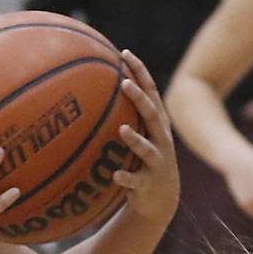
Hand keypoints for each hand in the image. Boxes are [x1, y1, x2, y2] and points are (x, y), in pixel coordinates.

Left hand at [109, 50, 178, 228]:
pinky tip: (115, 175)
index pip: (150, 92)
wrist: (161, 200)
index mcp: (156, 125)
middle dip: (140, 98)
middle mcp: (160, 140)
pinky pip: (136, 181)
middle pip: (152, 114)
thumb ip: (123, 115)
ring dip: (135, 139)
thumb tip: (91, 89)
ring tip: (122, 129)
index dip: (140, 72)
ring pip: (147, 149)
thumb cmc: (143, 161)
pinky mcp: (148, 184)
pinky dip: (126, 178)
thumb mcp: (139, 136)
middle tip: (124, 83)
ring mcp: (156, 162)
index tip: (125, 53)